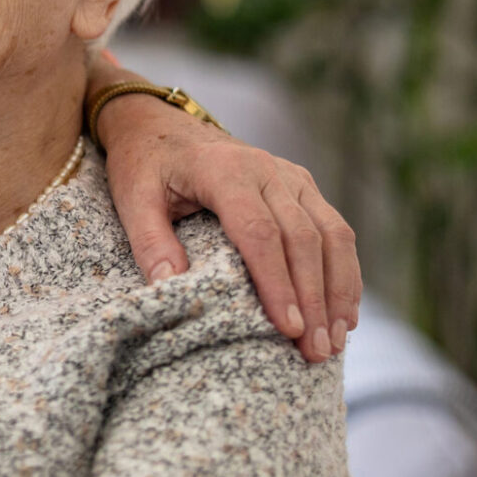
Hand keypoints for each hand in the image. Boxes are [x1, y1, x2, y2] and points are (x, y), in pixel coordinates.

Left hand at [92, 68, 361, 364]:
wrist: (159, 124)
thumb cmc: (144, 166)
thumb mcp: (132, 198)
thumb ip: (150, 242)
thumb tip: (172, 288)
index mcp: (224, 170)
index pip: (260, 233)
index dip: (277, 283)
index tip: (288, 328)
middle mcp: (267, 169)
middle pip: (303, 239)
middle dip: (313, 298)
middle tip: (316, 352)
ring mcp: (290, 176)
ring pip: (332, 234)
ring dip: (338, 291)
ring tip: (334, 343)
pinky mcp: (303, 186)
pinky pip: (336, 229)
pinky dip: (345, 273)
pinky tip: (344, 314)